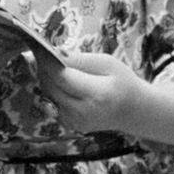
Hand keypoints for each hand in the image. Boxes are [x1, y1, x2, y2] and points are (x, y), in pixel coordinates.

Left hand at [35, 46, 151, 137]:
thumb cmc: (122, 82)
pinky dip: (53, 91)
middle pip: (50, 86)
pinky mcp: (69, 125)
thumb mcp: (107, 63)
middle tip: (46, 54)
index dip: (47, 62)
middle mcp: (82, 112)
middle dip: (44, 69)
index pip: (61, 78)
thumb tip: (54, 52)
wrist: (132, 111)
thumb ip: (80, 59)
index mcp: (96, 94)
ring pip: (47, 95)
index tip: (41, 48)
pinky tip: (63, 84)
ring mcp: (74, 122)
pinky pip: (51, 103)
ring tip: (58, 68)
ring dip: (47, 80)